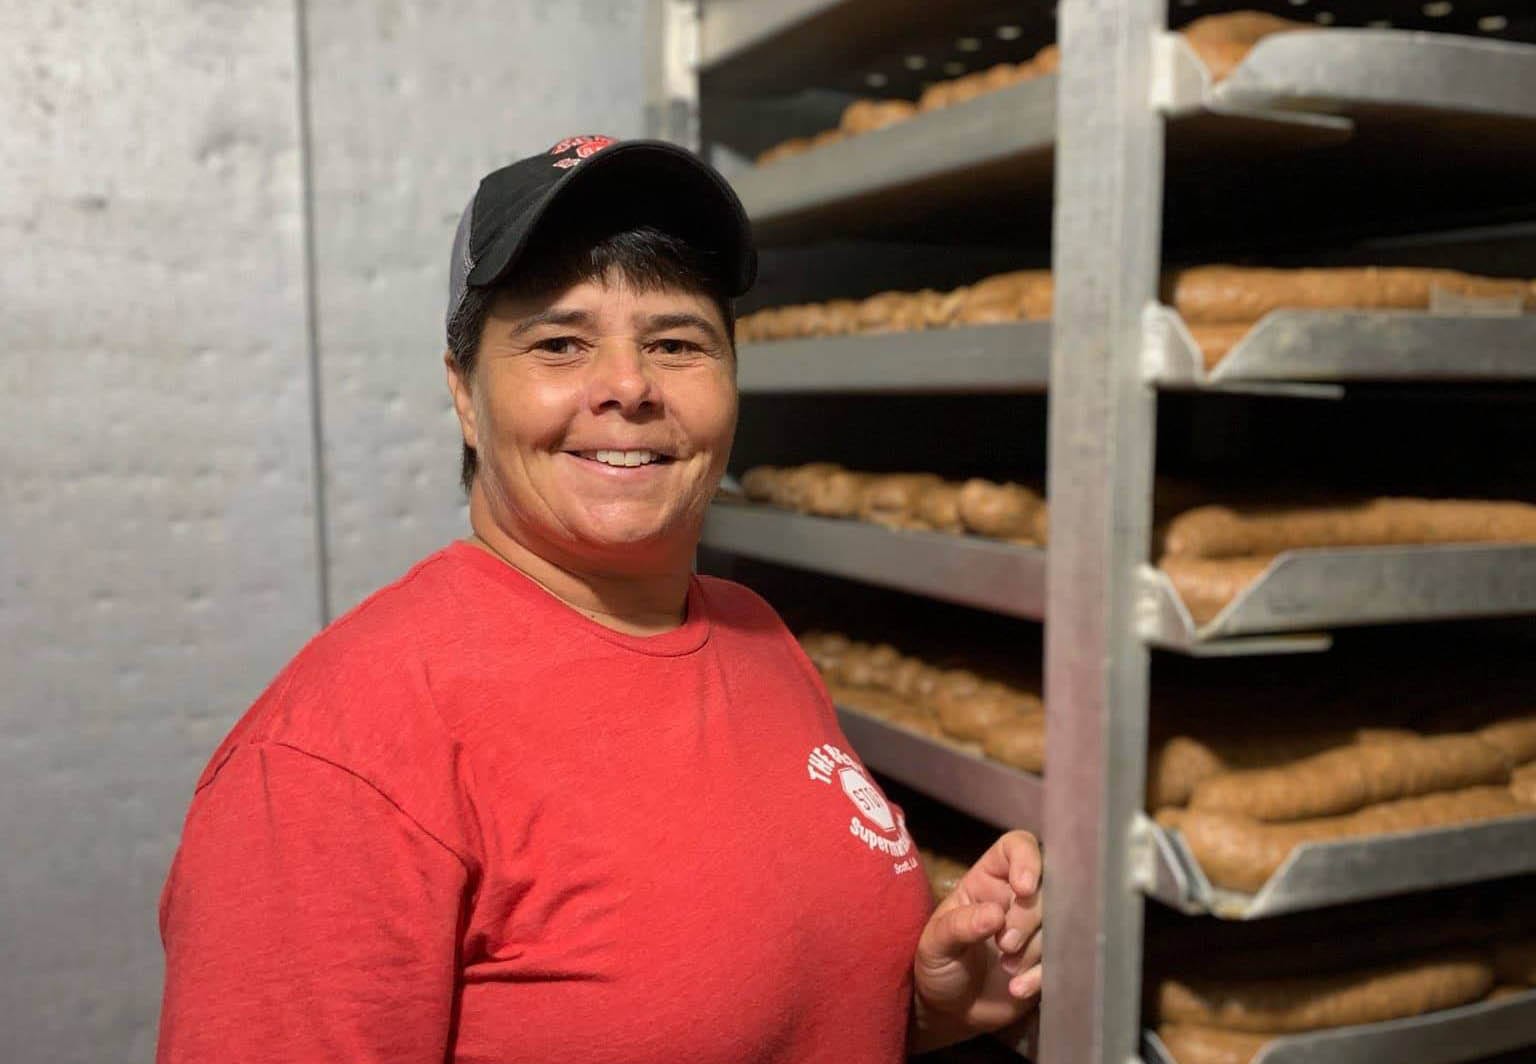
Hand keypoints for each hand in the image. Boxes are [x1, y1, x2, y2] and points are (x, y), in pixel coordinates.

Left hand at [908, 830, 1042, 1053]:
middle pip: (1046, 887)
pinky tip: (1018, 989)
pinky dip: (1042, 976)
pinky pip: (1062, 960)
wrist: (950, 1010)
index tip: (1024, 888)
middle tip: (1006, 944)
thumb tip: (994, 914)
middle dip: (1029, 916)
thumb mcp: (936, 943)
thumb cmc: (938, 965)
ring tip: (1006, 970)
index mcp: (989, 880)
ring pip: (1059, 923)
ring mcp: (1036, 931)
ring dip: (1034, 949)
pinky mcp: (1048, 962)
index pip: (1017, 847)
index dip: (1028, 859)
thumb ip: (960, 925)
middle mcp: (1017, 900)